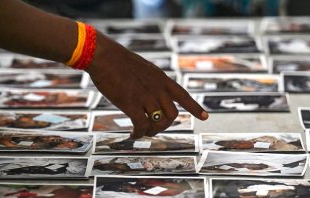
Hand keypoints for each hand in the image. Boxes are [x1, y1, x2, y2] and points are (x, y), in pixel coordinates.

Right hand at [85, 32, 208, 138]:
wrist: (104, 55)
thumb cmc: (120, 61)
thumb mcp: (144, 68)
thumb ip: (153, 81)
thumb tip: (154, 94)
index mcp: (162, 79)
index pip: (183, 95)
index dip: (195, 108)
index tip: (206, 117)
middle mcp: (158, 89)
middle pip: (172, 115)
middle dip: (164, 126)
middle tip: (153, 129)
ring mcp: (145, 97)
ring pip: (158, 123)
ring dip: (151, 132)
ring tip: (141, 132)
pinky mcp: (131, 104)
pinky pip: (141, 125)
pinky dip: (138, 134)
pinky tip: (132, 135)